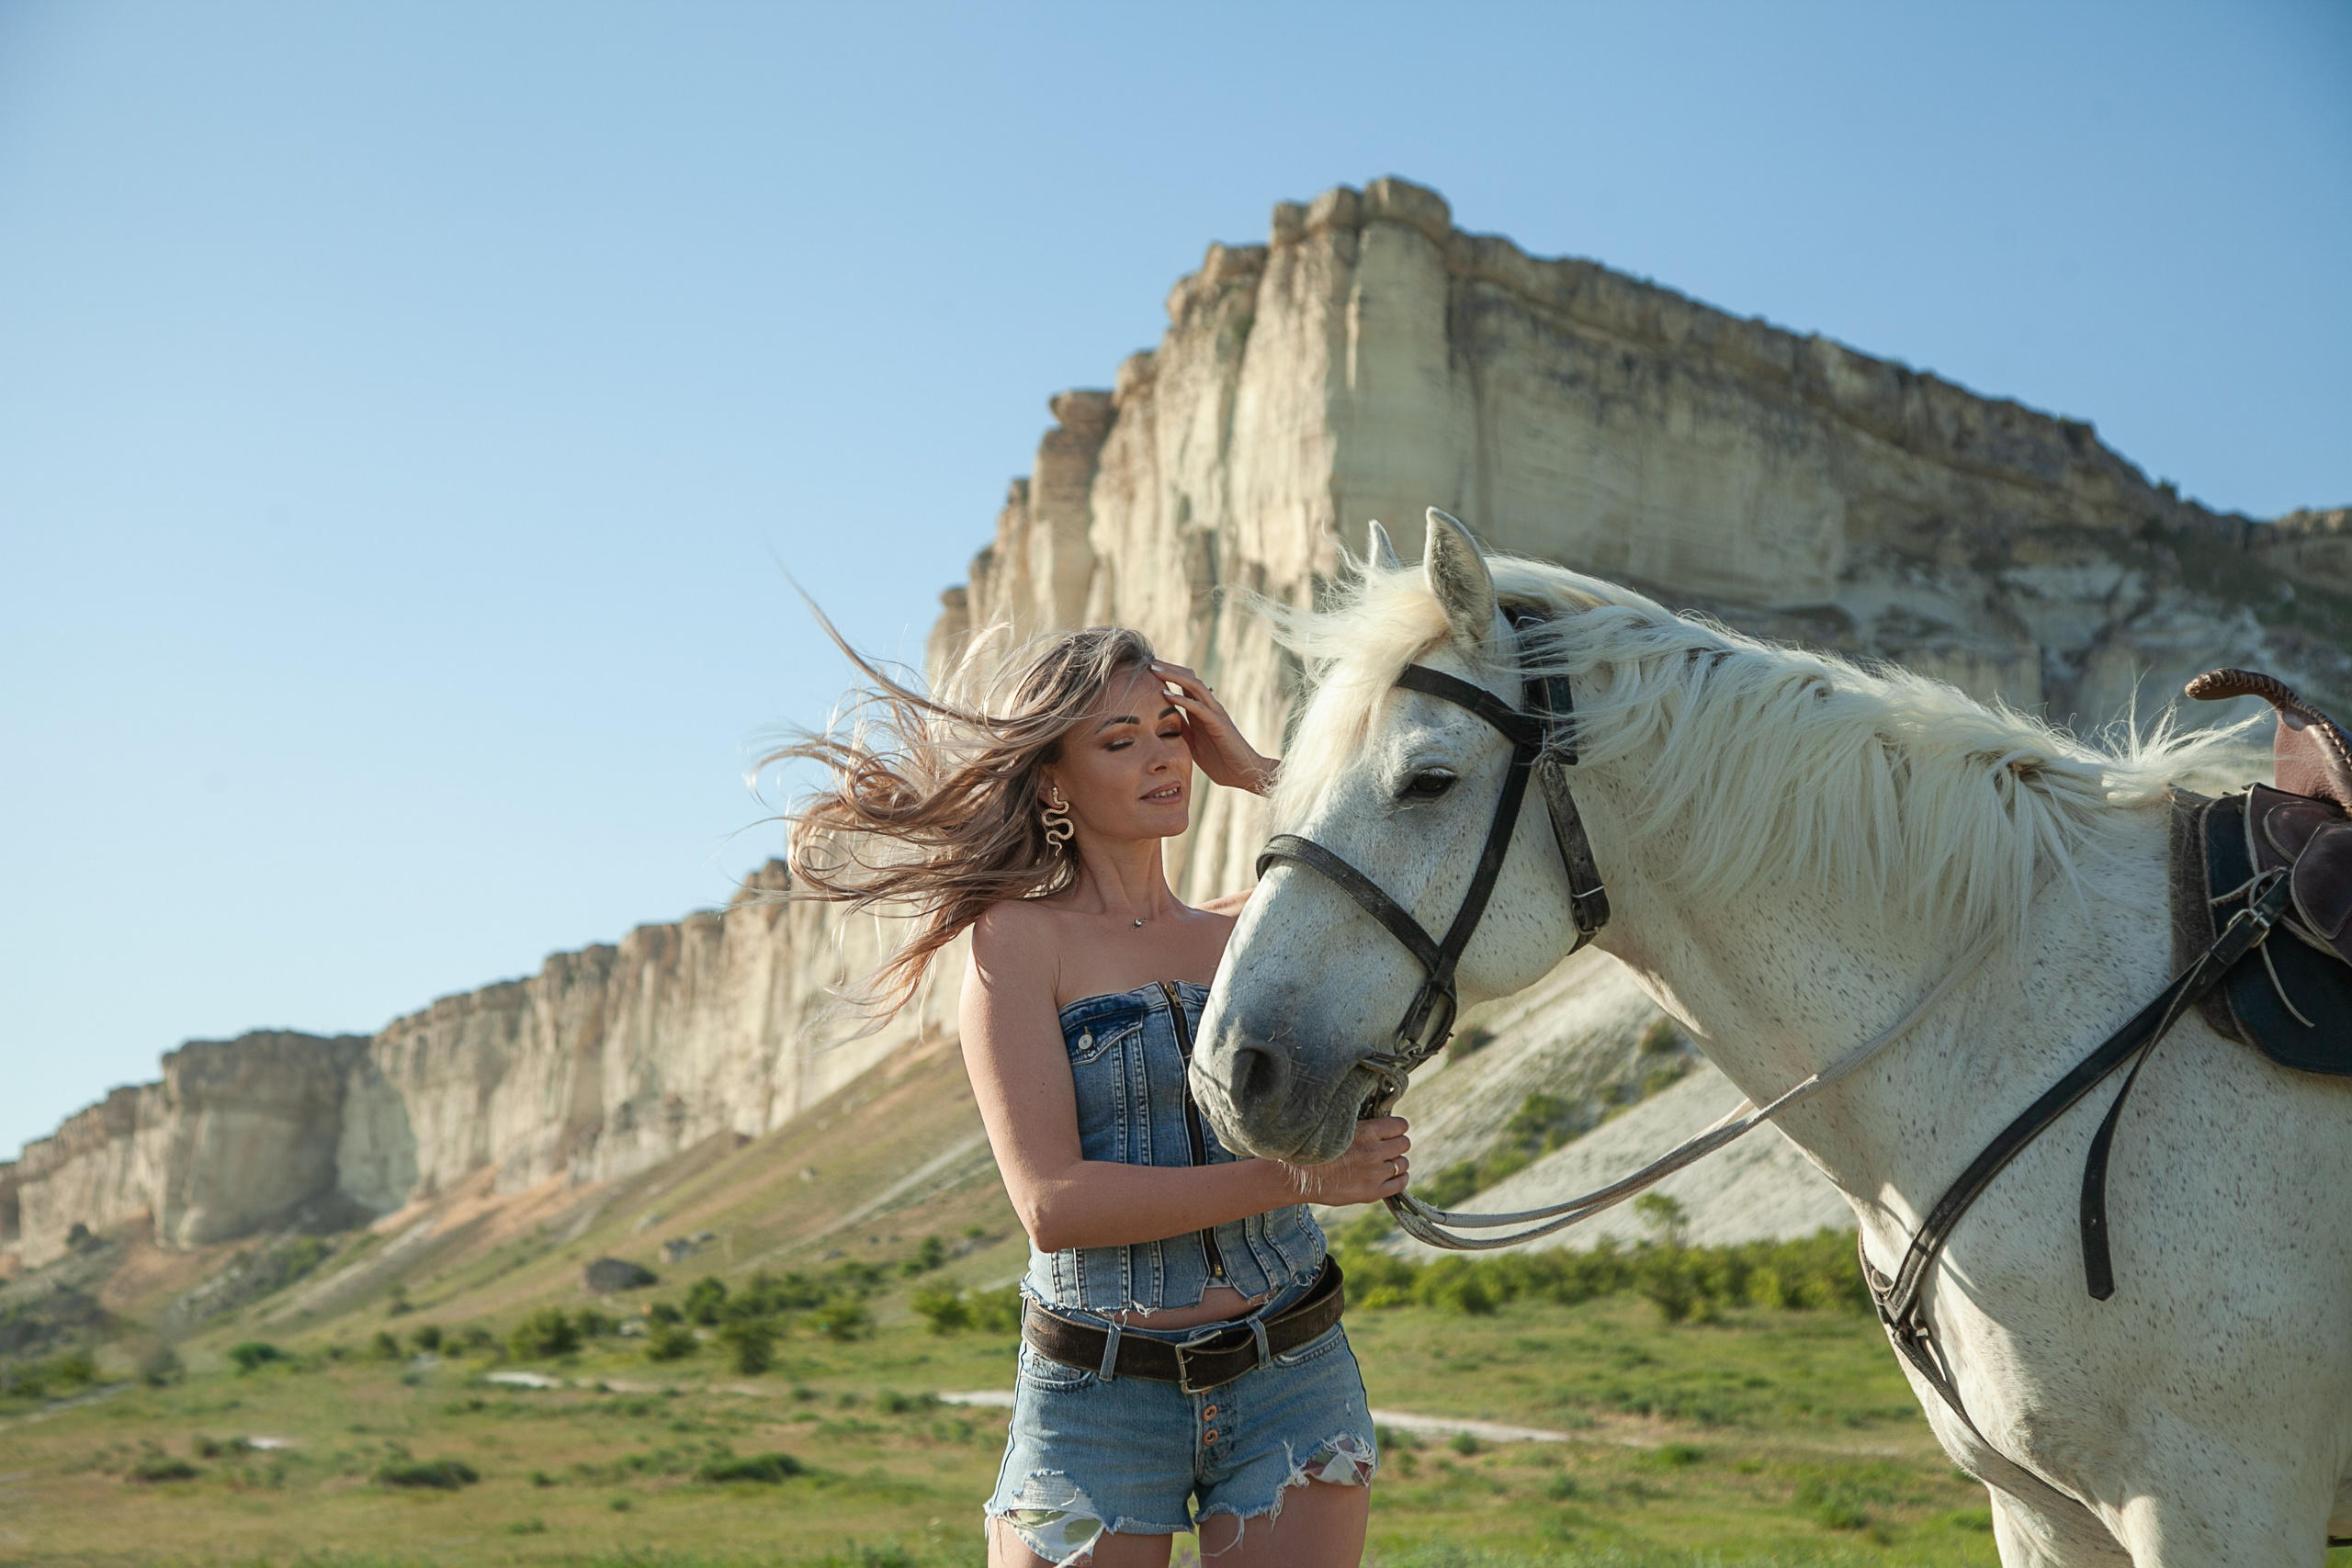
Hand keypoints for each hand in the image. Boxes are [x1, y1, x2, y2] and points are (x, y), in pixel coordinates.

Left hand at [1152, 660, 1277, 794]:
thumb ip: (1182, 730)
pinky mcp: (1219, 723)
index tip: (1149, 670)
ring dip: (1174, 676)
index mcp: (1202, 711)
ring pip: (1194, 685)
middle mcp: (1209, 706)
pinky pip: (1198, 707)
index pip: (1184, 685)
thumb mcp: (1193, 744)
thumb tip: (1164, 723)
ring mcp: (1215, 713)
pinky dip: (1182, 699)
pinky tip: (1166, 695)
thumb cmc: (1220, 761)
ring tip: (1155, 670)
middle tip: (1150, 662)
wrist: (1243, 773)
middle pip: (1189, 678)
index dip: (1168, 675)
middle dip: (1169, 669)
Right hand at [1283, 1117, 1409, 1206]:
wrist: (1298, 1178)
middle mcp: (1374, 1152)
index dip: (1397, 1127)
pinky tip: (1390, 1176)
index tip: (1391, 1131)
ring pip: (1403, 1163)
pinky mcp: (1372, 1193)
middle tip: (1387, 1147)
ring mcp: (1374, 1174)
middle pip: (1404, 1143)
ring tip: (1385, 1162)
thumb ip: (1361, 1125)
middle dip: (1397, 1143)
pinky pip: (1400, 1184)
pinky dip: (1399, 1178)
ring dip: (1397, 1161)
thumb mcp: (1337, 1127)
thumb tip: (1380, 1119)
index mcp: (1366, 1132)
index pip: (1400, 1125)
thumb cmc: (1315, 1148)